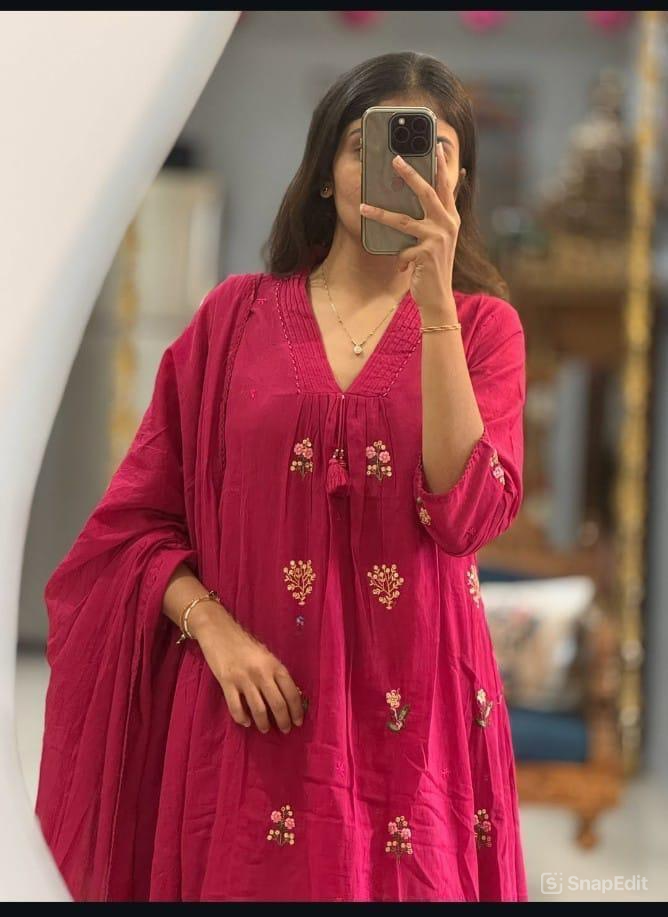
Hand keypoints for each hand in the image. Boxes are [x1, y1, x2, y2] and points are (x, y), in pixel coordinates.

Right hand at [193, 606, 305, 733]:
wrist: (218, 630)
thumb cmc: (244, 643)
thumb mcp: (265, 656)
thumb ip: (274, 673)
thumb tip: (286, 695)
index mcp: (274, 665)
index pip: (291, 692)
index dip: (297, 709)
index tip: (298, 721)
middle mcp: (262, 673)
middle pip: (277, 704)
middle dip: (284, 721)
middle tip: (285, 730)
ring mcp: (244, 679)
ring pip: (259, 710)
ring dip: (264, 724)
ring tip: (265, 729)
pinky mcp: (227, 683)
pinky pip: (236, 708)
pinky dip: (242, 718)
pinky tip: (246, 722)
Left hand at [359, 142, 459, 319]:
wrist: (438, 298)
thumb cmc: (432, 269)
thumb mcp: (434, 243)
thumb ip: (428, 223)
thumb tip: (408, 209)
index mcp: (451, 219)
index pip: (446, 187)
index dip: (441, 167)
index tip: (437, 147)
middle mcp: (448, 225)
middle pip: (427, 192)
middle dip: (410, 174)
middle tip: (396, 159)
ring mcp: (438, 238)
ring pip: (403, 220)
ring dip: (380, 214)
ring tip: (363, 207)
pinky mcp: (426, 253)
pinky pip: (402, 250)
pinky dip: (400, 260)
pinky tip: (404, 270)